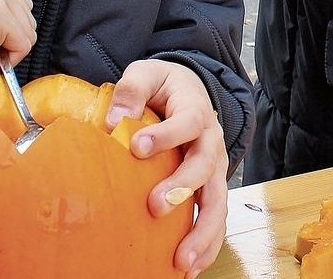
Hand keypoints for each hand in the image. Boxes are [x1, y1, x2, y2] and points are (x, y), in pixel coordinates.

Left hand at [105, 59, 228, 278]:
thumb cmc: (163, 86)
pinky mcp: (210, 189)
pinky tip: (188, 269)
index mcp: (196, 109)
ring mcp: (214, 168)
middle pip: (206, 166)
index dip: (166, 135)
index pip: (188, 121)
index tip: (136, 146)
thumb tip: (114, 120)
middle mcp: (211, 141)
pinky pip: (215, 220)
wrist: (188, 92)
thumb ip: (132, 90)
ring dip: (202, 232)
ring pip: (218, 202)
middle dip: (183, 188)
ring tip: (182, 261)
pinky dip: (207, 246)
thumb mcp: (147, 73)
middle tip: (155, 206)